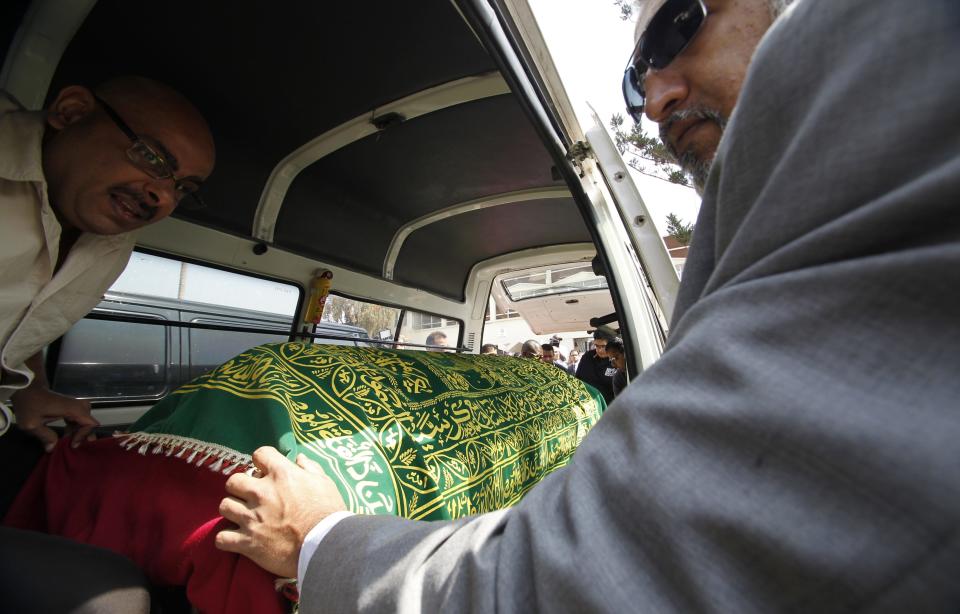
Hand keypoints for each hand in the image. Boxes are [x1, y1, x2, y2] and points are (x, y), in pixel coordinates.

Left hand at [11, 387, 97, 451]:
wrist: (26, 388)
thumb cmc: (29, 404)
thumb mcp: (32, 423)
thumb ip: (45, 436)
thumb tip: (53, 447)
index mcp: (71, 409)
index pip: (90, 423)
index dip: (83, 435)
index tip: (72, 444)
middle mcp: (77, 405)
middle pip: (90, 421)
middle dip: (84, 435)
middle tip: (74, 445)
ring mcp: (74, 405)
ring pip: (85, 419)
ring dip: (79, 431)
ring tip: (69, 441)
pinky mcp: (69, 406)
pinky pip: (79, 417)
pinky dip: (75, 426)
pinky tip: (66, 434)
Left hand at [215, 446, 347, 577]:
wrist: (326, 547)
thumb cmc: (328, 513)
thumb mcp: (324, 483)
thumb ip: (309, 468)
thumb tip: (299, 458)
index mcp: (281, 474)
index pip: (259, 454)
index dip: (262, 462)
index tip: (265, 471)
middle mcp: (262, 492)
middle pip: (233, 481)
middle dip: (240, 487)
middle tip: (250, 496)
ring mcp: (252, 518)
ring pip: (224, 506)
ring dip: (233, 510)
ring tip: (242, 517)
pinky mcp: (247, 542)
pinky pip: (221, 538)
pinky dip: (226, 539)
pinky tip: (235, 540)